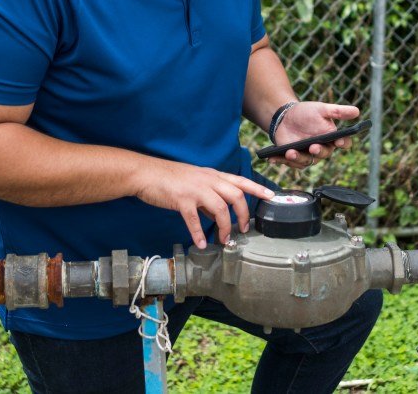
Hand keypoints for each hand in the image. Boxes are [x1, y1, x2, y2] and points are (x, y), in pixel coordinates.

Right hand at [132, 162, 274, 248]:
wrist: (146, 173)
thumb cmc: (170, 178)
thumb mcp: (195, 182)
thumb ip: (209, 196)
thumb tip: (219, 215)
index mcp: (212, 175)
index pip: (240, 180)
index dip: (257, 188)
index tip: (271, 196)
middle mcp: (207, 180)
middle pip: (236, 195)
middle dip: (243, 214)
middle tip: (243, 230)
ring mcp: (195, 189)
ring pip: (220, 208)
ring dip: (225, 227)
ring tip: (224, 240)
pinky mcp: (181, 199)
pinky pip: (194, 220)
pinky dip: (199, 234)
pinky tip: (201, 244)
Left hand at [269, 102, 359, 168]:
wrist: (286, 117)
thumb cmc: (307, 113)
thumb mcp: (322, 109)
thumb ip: (338, 112)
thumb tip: (357, 111)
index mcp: (332, 138)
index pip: (343, 143)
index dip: (343, 143)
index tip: (339, 140)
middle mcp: (322, 149)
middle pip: (323, 154)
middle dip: (318, 151)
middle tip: (313, 146)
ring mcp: (307, 155)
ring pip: (306, 161)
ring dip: (298, 158)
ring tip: (290, 152)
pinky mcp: (294, 158)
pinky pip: (288, 163)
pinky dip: (280, 160)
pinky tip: (272, 158)